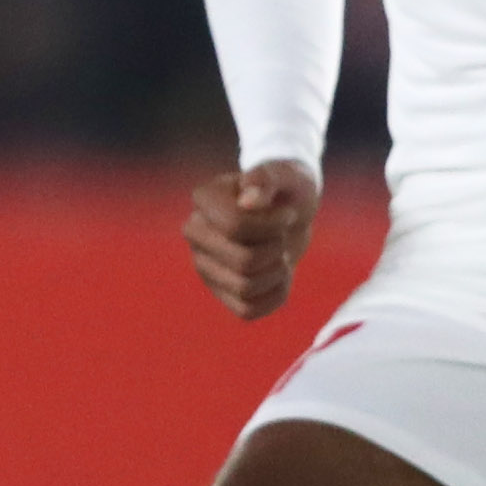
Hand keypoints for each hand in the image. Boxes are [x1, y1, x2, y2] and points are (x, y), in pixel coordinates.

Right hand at [185, 159, 319, 320]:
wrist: (290, 210)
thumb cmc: (286, 188)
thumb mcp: (285, 175)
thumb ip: (266, 180)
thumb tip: (247, 201)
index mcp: (204, 200)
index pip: (235, 226)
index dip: (272, 225)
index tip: (287, 214)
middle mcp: (195, 234)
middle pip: (242, 261)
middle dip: (277, 250)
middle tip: (283, 236)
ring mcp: (205, 265)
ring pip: (245, 288)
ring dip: (278, 273)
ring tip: (282, 255)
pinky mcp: (221, 291)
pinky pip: (248, 310)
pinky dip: (275, 296)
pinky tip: (280, 276)